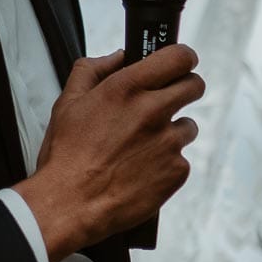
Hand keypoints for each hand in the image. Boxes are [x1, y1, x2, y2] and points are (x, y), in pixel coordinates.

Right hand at [15, 45, 204, 259]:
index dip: (183, 59)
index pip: (179, 57)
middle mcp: (153, 111)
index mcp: (127, 89)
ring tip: (140, 148)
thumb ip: (92, 70)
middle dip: (184, 90)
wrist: (70, 204)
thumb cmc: (66, 156)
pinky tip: (141, 170)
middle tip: (167, 101)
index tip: (181, 65)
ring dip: (171, 133)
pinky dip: (166, 163)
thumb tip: (118, 57)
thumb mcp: (68, 103)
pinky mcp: (177, 170)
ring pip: (188, 127)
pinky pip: (181, 159)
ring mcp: (169, 142)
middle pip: (194, 86)